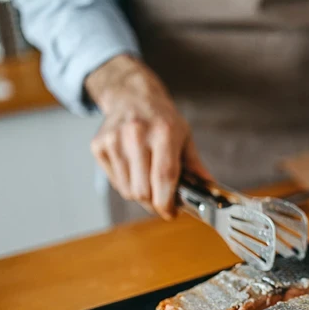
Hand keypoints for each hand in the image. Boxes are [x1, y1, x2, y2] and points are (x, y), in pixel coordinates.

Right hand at [85, 55, 210, 219]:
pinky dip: (127, 185)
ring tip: (149, 183)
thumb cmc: (161, 118)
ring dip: (141, 196)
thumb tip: (209, 189)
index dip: (167, 202)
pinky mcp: (99, 146)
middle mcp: (136, 134)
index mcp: (163, 132)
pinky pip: (115, 182)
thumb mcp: (185, 137)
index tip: (171, 213)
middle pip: (143, 190)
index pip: (164, 177)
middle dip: (155, 203)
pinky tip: (135, 172)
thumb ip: (196, 166)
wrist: (131, 96)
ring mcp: (114, 140)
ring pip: (127, 190)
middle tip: (163, 201)